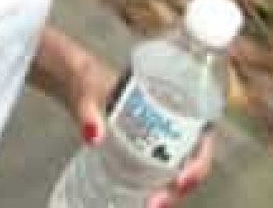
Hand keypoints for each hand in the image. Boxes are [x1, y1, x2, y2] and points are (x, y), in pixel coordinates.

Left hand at [65, 49, 214, 207]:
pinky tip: (145, 200)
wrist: (71, 78)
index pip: (201, 130)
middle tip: (156, 202)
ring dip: (171, 190)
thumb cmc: (85, 77)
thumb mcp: (86, 91)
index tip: (182, 179)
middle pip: (192, 156)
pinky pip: (160, 169)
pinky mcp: (141, 145)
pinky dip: (159, 186)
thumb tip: (94, 135)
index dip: (201, 159)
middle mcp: (168, 116)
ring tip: (151, 205)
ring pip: (179, 166)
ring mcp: (156, 133)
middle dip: (183, 184)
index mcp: (167, 95)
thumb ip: (87, 111)